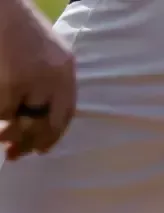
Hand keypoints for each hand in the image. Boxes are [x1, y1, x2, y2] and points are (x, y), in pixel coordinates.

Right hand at [0, 0, 75, 159]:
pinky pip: (4, 111)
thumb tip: (37, 112)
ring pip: (21, 119)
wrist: (0, 3)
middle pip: (47, 122)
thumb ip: (48, 76)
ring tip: (1, 140)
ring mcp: (33, 81)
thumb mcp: (44, 49)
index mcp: (66, 67)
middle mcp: (55, 76)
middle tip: (17, 155)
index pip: (66, 112)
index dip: (54, 135)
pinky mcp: (11, 83)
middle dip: (32, 142)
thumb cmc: (16, 23)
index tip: (42, 149)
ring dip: (9, 133)